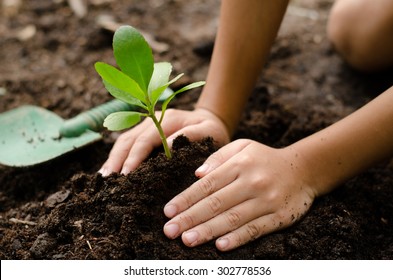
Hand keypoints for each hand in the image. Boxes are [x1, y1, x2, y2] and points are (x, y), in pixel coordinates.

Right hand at [98, 108, 229, 174]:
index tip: (126, 175)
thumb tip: (169, 146)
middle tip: (107, 181)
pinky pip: (127, 144)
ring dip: (113, 159)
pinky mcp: (144, 133)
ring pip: (123, 141)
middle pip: (128, 140)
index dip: (134, 157)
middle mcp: (151, 120)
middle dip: (116, 160)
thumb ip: (190, 136)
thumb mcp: (208, 132)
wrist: (210, 121)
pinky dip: (118, 158)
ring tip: (104, 179)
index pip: (145, 140)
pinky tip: (111, 171)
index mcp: (167, 119)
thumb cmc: (212, 130)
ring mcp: (146, 125)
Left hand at [163, 139, 315, 250]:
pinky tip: (220, 246)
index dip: (186, 198)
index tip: (168, 211)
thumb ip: (219, 157)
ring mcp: (267, 200)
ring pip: (233, 218)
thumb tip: (197, 174)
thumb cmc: (265, 158)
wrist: (304, 169)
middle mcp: (253, 182)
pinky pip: (255, 229)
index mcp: (240, 164)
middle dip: (190, 218)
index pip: (207, 184)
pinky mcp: (280, 216)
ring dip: (208, 230)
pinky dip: (238, 238)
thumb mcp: (243, 147)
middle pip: (216, 203)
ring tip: (187, 240)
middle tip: (169, 231)